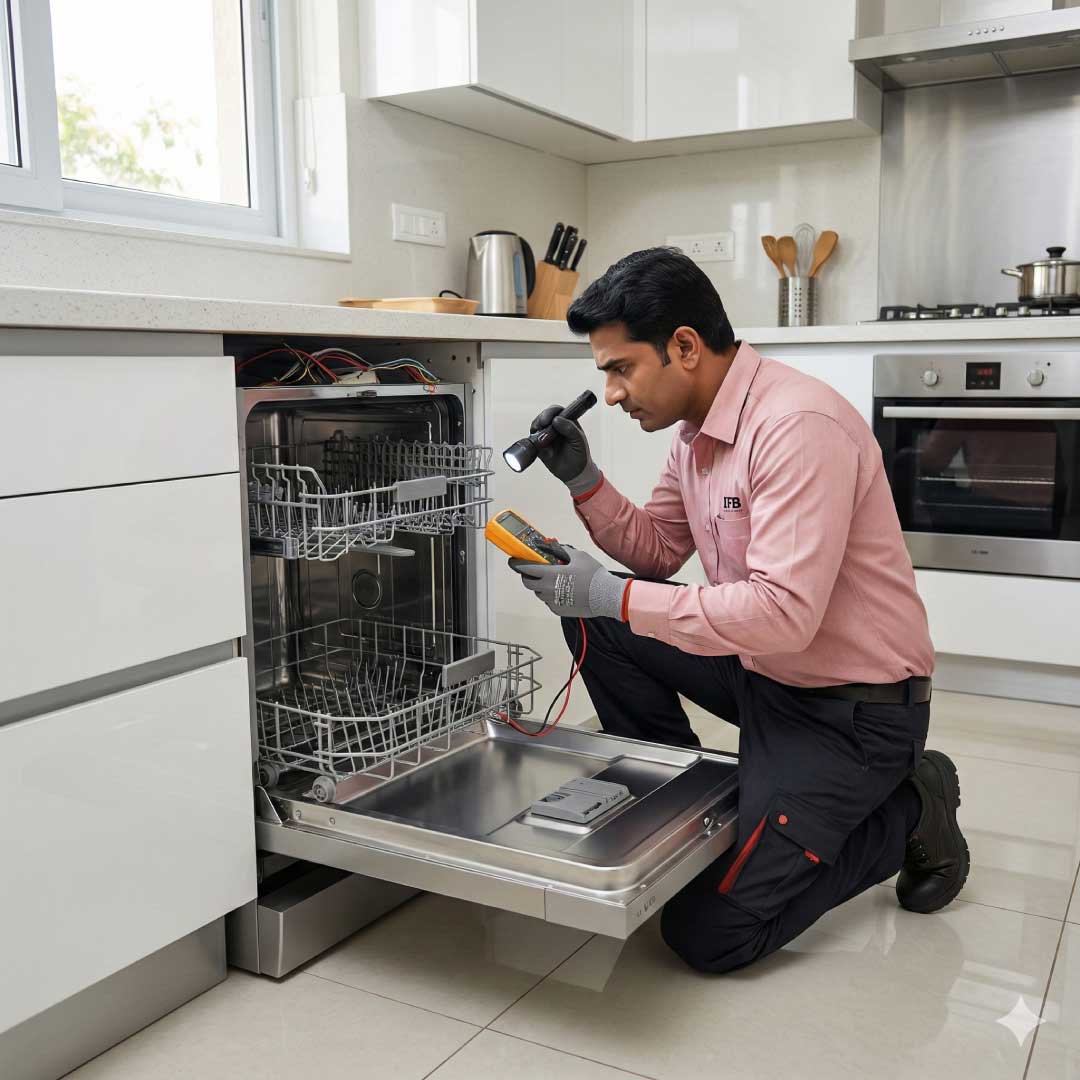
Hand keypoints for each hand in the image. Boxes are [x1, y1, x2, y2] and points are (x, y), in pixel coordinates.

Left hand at [509, 544, 628, 620]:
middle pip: (528, 583)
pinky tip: (562, 590)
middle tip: (532, 571)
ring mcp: (552, 601)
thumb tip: (553, 546)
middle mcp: (548, 589)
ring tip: (552, 580)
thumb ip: (562, 551)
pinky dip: (551, 595)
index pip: (526, 569)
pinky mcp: (558, 609)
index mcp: (550, 574)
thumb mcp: (578, 556)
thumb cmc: (593, 575)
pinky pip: (549, 601)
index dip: (518, 565)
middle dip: (527, 576)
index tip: (513, 562)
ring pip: (539, 593)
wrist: (605, 596)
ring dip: (540, 586)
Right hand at [530, 405, 600, 495]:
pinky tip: (542, 448)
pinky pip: (533, 442)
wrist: (575, 473)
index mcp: (567, 422)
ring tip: (540, 439)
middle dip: (540, 420)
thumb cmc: (580, 454)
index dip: (551, 412)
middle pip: (544, 417)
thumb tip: (556, 419)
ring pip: (536, 427)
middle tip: (540, 426)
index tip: (548, 419)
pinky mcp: (540, 446)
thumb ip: (570, 429)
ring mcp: (546, 436)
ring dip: (536, 430)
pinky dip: (534, 443)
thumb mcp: (579, 440)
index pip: (557, 411)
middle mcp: (555, 427)